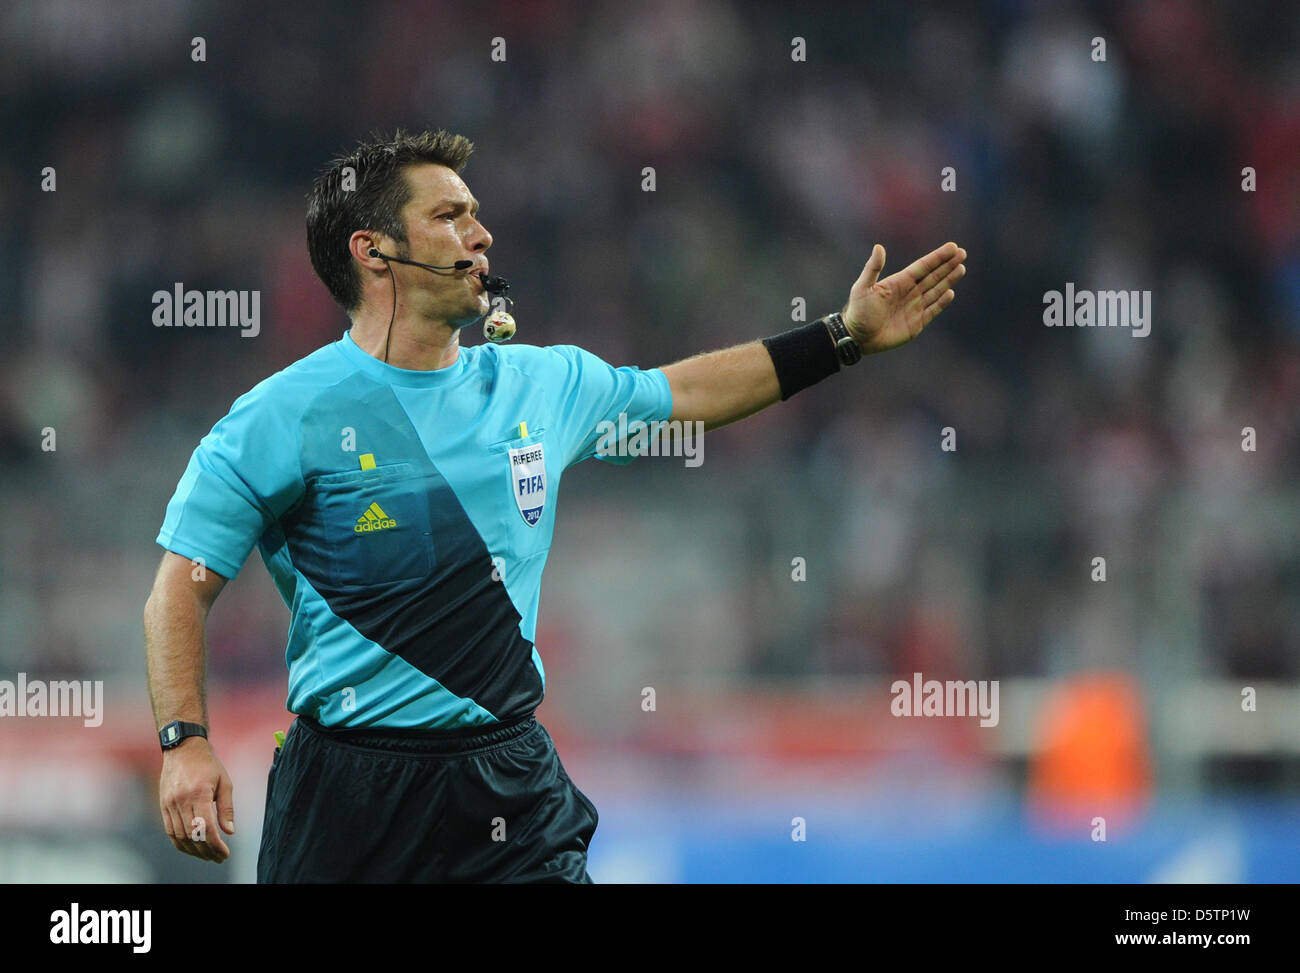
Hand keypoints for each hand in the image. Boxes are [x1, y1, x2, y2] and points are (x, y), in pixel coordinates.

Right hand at [159, 737, 234, 862]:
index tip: (224, 854)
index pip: (206, 828)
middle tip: (219, 858)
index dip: (215, 845)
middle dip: (206, 851)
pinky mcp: (163, 805)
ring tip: (207, 856)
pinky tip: (191, 848)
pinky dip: (180, 843)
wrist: (183, 748)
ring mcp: (169, 804)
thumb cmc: (208, 764)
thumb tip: (230, 832)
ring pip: (179, 836)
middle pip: (192, 836)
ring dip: (193, 850)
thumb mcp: (224, 782)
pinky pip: (170, 830)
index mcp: (199, 794)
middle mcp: (181, 801)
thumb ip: (226, 808)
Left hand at [842, 242, 965, 353]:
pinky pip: (933, 310)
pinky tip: (951, 292)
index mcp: (899, 282)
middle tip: (962, 253)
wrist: (858, 337)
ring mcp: (914, 307)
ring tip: (961, 268)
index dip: (937, 257)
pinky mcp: (916, 323)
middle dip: (947, 265)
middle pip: (933, 276)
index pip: (923, 266)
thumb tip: (878, 247)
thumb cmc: (858, 311)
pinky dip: (942, 302)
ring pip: (936, 290)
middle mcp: (909, 292)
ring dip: (948, 280)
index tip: (952, 247)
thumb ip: (872, 268)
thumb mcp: (862, 287)